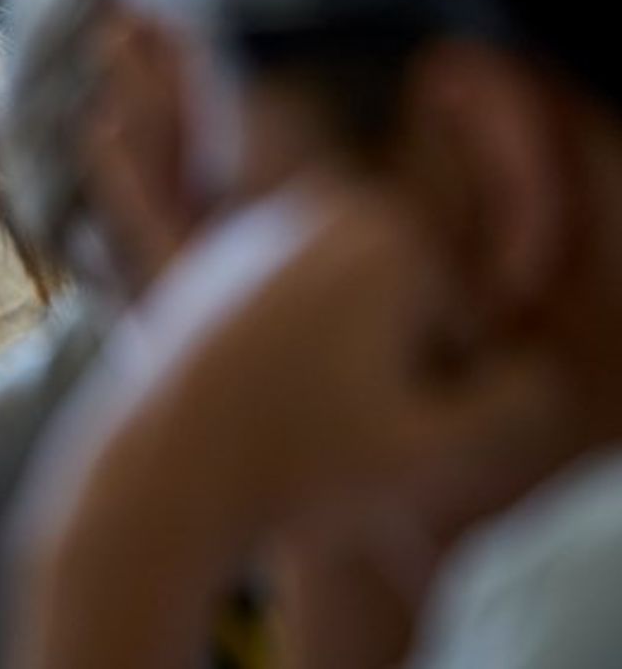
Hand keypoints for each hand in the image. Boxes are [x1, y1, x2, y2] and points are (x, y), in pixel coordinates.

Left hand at [109, 187, 569, 528]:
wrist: (159, 466)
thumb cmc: (297, 461)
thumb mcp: (437, 452)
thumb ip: (511, 401)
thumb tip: (511, 367)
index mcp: (391, 231)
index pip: (460, 324)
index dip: (430, 389)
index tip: (364, 417)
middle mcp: (322, 205)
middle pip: (400, 305)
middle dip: (381, 361)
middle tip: (323, 412)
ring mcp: (255, 223)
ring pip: (341, 310)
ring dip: (331, 358)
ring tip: (282, 405)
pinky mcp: (207, 255)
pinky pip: (283, 312)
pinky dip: (278, 352)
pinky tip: (245, 393)